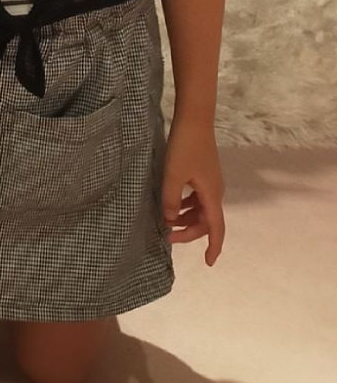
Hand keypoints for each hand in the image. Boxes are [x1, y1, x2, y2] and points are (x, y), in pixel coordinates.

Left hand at [162, 117, 224, 264]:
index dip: (213, 246)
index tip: (209, 263)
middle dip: (189, 232)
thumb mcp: (172, 175)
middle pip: (207, 221)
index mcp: (211, 195)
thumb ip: (171, 200)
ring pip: (202, 210)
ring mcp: (211, 182)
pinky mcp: (204, 174)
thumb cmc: (184, 147)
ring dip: (187, 219)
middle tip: (167, 237)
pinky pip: (198, 198)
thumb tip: (171, 220)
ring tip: (167, 223)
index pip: (216, 228)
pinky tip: (173, 205)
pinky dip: (187, 206)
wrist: (194, 120)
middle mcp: (215, 191)